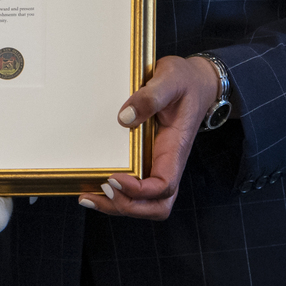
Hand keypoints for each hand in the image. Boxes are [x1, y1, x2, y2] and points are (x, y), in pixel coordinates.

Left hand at [82, 54, 221, 219]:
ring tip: (89, 197)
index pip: (163, 186)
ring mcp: (157, 163)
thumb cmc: (185, 81)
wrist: (196, 81)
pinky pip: (134, 188)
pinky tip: (93, 189)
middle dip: (128, 207)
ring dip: (117, 206)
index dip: (139, 190)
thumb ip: (151, 96)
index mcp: (176, 149)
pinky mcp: (146, 159)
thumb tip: (125, 118)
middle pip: (156, 206)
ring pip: (144, 203)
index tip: (114, 177)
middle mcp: (168, 163)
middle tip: (101, 191)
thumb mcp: (170, 79)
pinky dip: (114, 195)